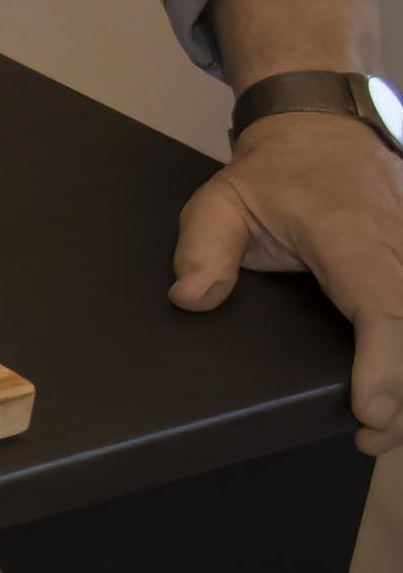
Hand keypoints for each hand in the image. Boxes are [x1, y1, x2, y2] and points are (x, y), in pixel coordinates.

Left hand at [175, 111, 402, 450]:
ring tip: (390, 428)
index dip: (384, 365)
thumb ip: (203, 249)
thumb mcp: (222, 199)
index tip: (373, 412)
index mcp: (352, 238)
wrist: (323, 133)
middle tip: (373, 439)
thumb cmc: (274, 174)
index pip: (381, 307)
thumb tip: (191, 297)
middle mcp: (399, 250)